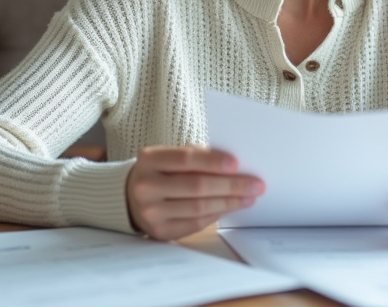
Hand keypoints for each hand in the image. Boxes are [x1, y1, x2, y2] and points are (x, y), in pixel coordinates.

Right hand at [125, 145, 264, 240]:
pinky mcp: (160, 231)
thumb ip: (197, 157)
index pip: (185, 159)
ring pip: (198, 207)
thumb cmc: (161, 171)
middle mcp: (146, 186)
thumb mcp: (170, 157)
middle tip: (255, 184)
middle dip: (230, 185)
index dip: (212, 161)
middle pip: (195, 186)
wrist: (132, 197)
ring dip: (228, 202)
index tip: (236, 164)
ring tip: (249, 197)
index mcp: (149, 160)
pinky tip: (231, 206)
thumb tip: (234, 167)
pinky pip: (195, 223)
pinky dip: (217, 214)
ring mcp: (151, 212)